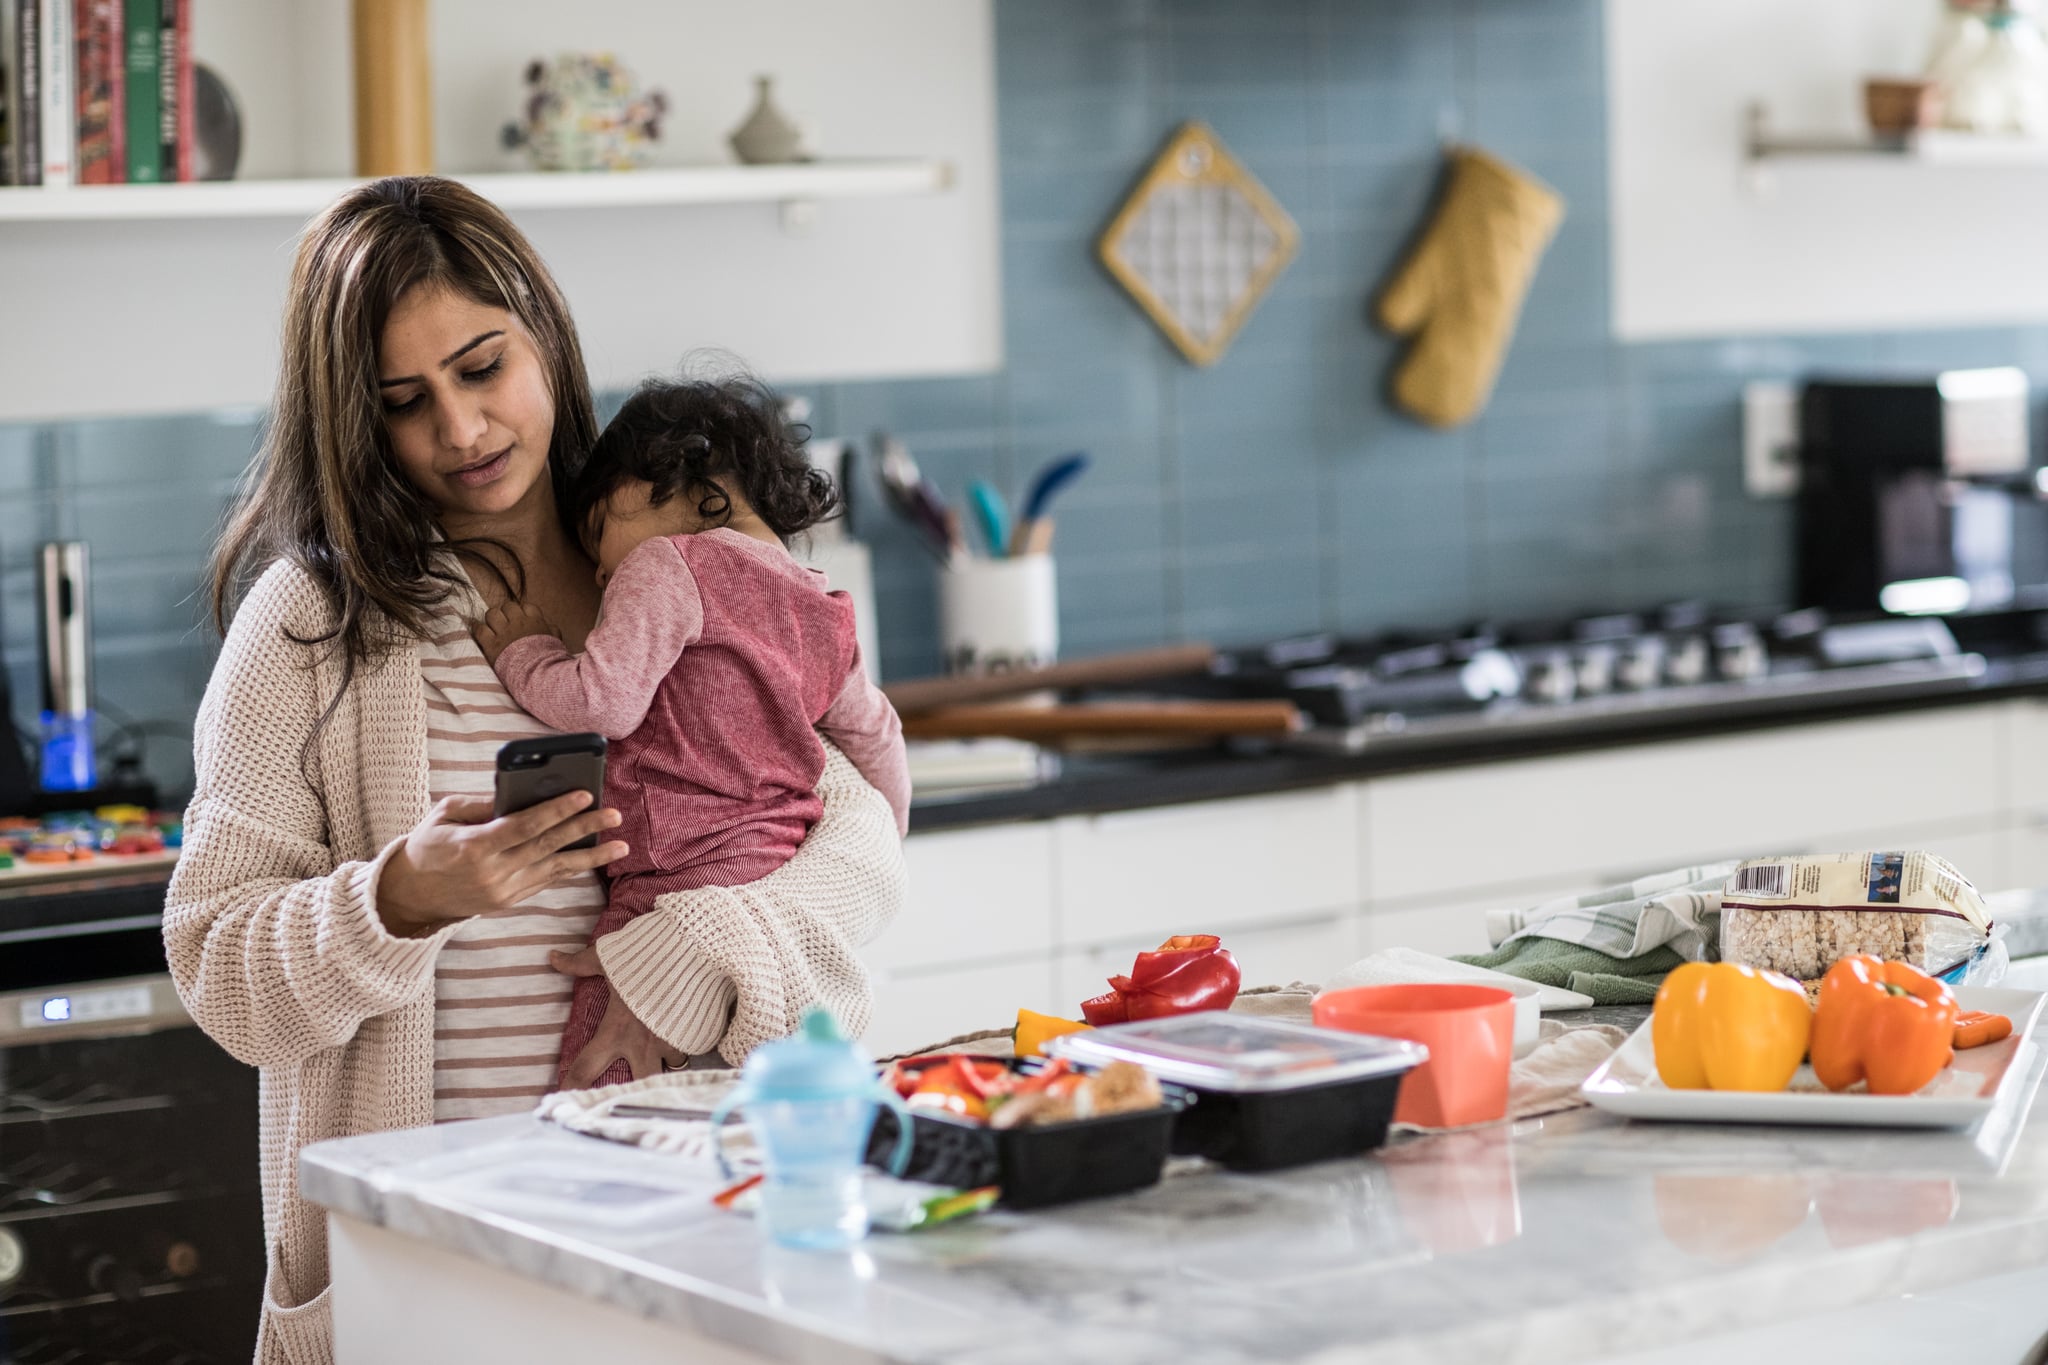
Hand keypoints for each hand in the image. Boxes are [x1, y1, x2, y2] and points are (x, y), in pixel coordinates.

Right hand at [374, 791, 626, 936]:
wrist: (412, 895)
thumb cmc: (428, 845)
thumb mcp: (445, 814)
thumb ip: (481, 803)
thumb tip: (517, 790)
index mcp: (474, 847)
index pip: (525, 826)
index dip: (556, 810)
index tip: (584, 794)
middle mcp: (493, 873)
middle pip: (547, 846)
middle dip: (584, 829)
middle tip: (614, 814)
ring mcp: (504, 891)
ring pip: (556, 870)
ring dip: (591, 857)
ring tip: (621, 846)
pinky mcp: (510, 902)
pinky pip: (547, 881)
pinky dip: (570, 868)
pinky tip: (593, 857)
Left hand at [474, 600, 558, 667]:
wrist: (538, 675)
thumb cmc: (549, 660)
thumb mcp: (555, 642)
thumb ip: (552, 631)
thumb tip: (549, 626)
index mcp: (535, 621)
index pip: (527, 606)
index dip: (523, 612)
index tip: (521, 620)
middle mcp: (518, 623)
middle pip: (508, 606)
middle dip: (506, 613)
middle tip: (505, 623)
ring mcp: (503, 632)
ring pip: (492, 613)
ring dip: (492, 619)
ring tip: (493, 628)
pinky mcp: (491, 644)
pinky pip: (479, 629)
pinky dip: (479, 630)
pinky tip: (482, 636)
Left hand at [553, 951, 688, 1087]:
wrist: (691, 948)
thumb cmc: (643, 955)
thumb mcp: (607, 957)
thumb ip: (579, 963)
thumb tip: (553, 956)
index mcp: (616, 1030)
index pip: (586, 1067)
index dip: (571, 1085)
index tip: (564, 1097)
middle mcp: (644, 1044)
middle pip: (638, 1085)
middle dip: (634, 1093)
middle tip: (630, 1094)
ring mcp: (672, 1040)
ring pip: (672, 1067)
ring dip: (669, 1064)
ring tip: (667, 1061)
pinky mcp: (695, 1032)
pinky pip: (694, 1049)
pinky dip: (691, 1045)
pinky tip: (691, 1040)